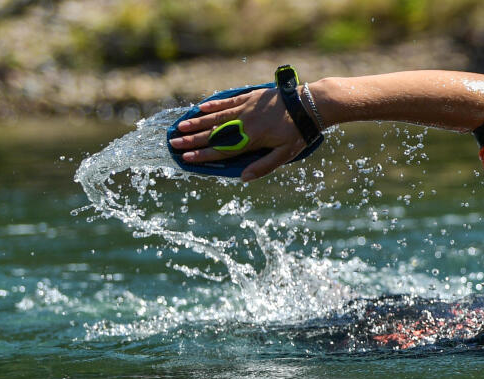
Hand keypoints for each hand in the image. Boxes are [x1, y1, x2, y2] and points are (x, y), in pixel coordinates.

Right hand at [166, 87, 308, 180]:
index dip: (203, 155)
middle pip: (213, 133)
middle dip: (192, 140)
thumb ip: (264, 165)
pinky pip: (227, 101)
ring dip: (197, 122)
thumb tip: (244, 178)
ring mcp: (245, 108)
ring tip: (180, 127)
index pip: (222, 149)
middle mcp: (244, 123)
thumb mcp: (286, 154)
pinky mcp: (250, 96)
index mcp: (252, 139)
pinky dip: (213, 105)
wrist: (310, 104)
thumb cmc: (299, 131)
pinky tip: (201, 108)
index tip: (186, 158)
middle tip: (173, 144)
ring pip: (216, 116)